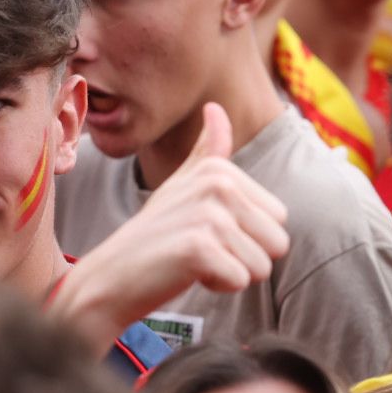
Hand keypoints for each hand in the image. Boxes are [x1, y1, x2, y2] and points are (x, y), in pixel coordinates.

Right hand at [52, 104, 289, 351]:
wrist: (112, 275)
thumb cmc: (155, 234)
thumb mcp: (181, 185)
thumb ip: (207, 151)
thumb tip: (215, 107)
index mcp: (220, 170)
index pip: (279, 218)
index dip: (247, 236)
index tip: (207, 232)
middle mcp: (217, 184)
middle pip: (278, 242)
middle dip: (246, 257)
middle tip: (203, 250)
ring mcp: (207, 215)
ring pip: (262, 266)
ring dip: (231, 273)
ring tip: (194, 260)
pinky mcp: (198, 248)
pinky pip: (239, 280)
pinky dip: (217, 286)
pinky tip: (186, 273)